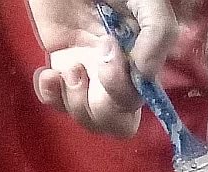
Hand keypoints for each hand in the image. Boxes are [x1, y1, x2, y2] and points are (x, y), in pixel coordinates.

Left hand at [26, 0, 178, 137]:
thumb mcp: (148, 0)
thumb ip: (159, 33)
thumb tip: (145, 75)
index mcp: (140, 64)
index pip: (137, 105)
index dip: (122, 93)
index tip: (110, 53)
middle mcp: (115, 75)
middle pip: (115, 124)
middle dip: (100, 110)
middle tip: (84, 70)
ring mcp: (86, 73)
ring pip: (85, 118)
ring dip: (73, 101)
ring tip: (67, 67)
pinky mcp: (58, 65)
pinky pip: (54, 101)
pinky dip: (49, 94)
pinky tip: (48, 72)